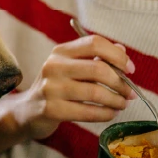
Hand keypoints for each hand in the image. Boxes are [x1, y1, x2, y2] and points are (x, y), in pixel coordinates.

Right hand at [12, 35, 135, 140]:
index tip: (130, 69)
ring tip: (122, 104)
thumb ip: (95, 58)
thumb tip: (122, 51)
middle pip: (98, 69)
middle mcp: (53, 66)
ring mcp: (51, 88)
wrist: (28, 111)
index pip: (94, 43)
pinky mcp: (51, 109)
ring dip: (116, 100)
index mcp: (60, 52)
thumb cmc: (56, 87)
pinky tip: (110, 113)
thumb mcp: (71, 68)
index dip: (117, 55)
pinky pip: (87, 112)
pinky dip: (105, 114)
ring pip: (95, 92)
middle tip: (130, 92)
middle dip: (121, 82)